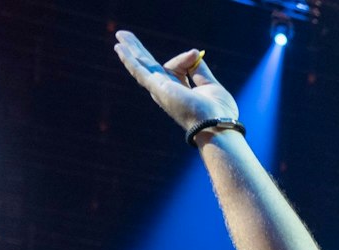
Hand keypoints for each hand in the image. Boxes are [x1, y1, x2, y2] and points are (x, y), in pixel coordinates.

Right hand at [113, 31, 238, 133]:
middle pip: (149, 66)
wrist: (218, 125)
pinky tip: (119, 48)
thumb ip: (200, 70)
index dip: (185, 59)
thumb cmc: (219, 113)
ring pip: (142, 66)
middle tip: (123, 35)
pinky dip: (129, 59)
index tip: (194, 54)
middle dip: (137, 50)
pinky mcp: (158, 88)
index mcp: (179, 91)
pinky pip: (140, 70)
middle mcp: (166, 91)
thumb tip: (194, 53)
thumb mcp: (211, 86)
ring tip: (119, 36)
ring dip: (130, 50)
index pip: (175, 67)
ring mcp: (161, 90)